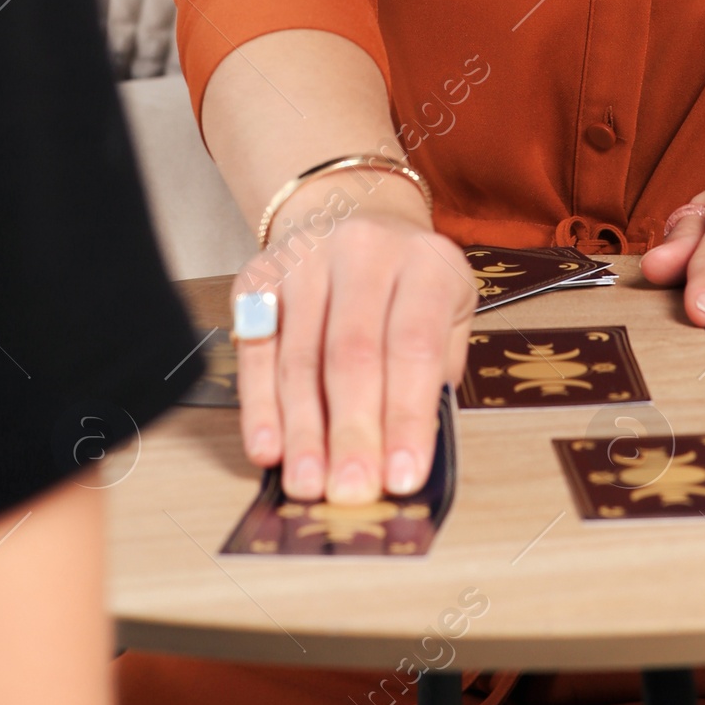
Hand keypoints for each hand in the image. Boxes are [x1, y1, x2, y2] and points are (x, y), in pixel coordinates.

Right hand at [233, 176, 476, 504]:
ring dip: (303, 430)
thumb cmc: (408, 284)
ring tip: (308, 484)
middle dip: (351, 432)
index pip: (414, 347)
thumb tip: (408, 456)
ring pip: (300, 357)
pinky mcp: (260, 275)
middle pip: (352, 354)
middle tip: (350, 491)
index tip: (403, 477)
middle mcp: (363, 250)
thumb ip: (435, 375)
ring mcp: (305, 258)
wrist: (355, 213)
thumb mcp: (449, 312)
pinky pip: (256, 348)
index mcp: (425, 261)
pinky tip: (267, 446)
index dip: (407, 416)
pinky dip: (259, 404)